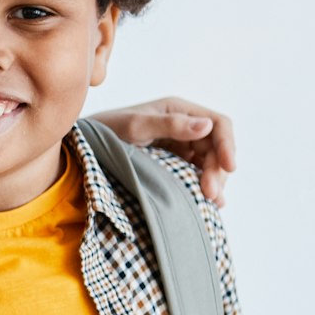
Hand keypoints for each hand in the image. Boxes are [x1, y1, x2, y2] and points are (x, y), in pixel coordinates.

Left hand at [90, 97, 236, 206]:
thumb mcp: (135, 127)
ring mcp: (180, 145)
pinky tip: (208, 204)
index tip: (230, 168)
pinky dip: (202, 187)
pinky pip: (194, 174)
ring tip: (211, 203)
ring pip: (208, 164)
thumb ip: (169, 125)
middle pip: (215, 149)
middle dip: (217, 171)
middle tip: (211, 195)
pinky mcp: (172, 163)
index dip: (227, 146)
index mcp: (179, 110)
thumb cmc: (106, 131)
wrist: (84, 148)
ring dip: (212, 182)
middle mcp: (184, 126)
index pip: (218, 125)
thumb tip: (207, 125)